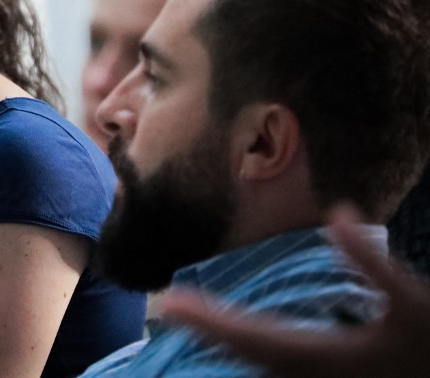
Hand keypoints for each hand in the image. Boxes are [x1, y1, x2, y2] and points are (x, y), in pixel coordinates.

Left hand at [162, 204, 429, 377]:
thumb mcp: (414, 301)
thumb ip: (372, 260)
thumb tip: (339, 211)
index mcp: (326, 358)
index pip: (253, 337)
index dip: (210, 321)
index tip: (172, 304)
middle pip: (248, 354)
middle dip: (207, 329)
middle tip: (169, 306)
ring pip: (260, 365)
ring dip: (226, 340)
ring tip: (194, 316)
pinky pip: (276, 366)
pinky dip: (251, 349)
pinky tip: (242, 336)